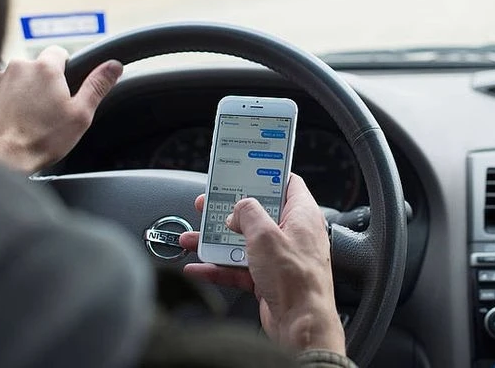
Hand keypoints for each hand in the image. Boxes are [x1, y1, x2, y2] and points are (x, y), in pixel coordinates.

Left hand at [0, 46, 121, 172]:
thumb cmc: (41, 139)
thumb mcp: (80, 114)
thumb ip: (97, 86)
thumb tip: (114, 66)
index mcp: (46, 69)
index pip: (60, 52)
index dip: (67, 70)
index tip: (67, 88)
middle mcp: (19, 68)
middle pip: (39, 67)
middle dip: (47, 83)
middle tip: (53, 109)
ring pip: (21, 79)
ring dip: (28, 92)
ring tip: (32, 119)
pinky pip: (5, 91)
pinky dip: (11, 102)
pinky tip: (16, 121)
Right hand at [179, 174, 345, 355]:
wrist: (300, 324)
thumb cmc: (296, 280)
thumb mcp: (265, 235)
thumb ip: (248, 213)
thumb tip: (239, 207)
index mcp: (302, 215)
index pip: (287, 183)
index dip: (266, 174)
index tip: (246, 169)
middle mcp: (293, 234)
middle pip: (258, 213)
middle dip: (230, 210)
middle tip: (209, 204)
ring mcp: (280, 258)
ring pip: (244, 242)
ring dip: (217, 241)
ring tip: (193, 237)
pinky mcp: (268, 279)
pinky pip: (239, 268)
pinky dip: (219, 267)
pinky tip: (199, 267)